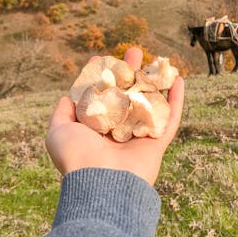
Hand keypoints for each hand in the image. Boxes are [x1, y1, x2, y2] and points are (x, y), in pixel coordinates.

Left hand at [45, 47, 184, 185]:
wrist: (100, 185)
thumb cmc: (76, 157)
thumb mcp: (58, 132)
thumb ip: (62, 114)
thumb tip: (67, 98)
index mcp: (94, 128)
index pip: (99, 96)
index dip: (100, 76)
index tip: (99, 58)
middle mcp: (116, 132)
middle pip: (126, 94)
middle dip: (130, 71)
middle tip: (134, 51)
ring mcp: (138, 137)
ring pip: (149, 103)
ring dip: (154, 80)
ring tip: (157, 59)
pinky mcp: (156, 144)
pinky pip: (169, 118)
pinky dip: (176, 100)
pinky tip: (179, 80)